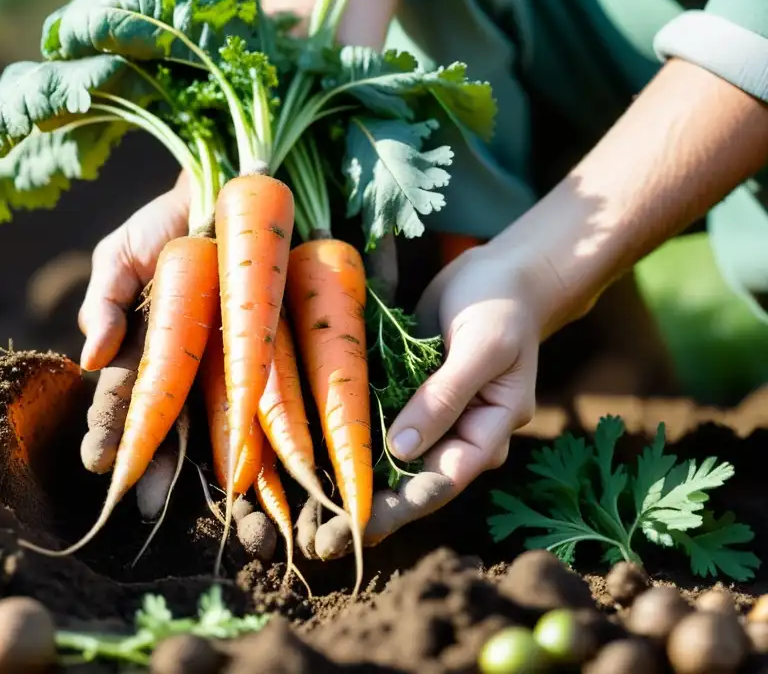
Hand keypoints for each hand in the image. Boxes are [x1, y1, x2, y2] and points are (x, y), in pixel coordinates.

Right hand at [77, 181, 281, 561]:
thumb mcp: (122, 252)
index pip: (125, 399)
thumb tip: (90, 357)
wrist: (232, 184)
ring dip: (210, 461)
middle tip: (146, 503)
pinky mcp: (272, 349)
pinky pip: (268, 393)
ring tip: (208, 497)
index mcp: (145, 346)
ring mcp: (228, 359)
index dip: (112, 431)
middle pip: (171, 422)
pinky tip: (260, 464)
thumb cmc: (167, 222)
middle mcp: (188, 363)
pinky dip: (268, 429)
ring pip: (218, 419)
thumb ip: (104, 298)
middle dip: (158, 463)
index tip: (100, 462)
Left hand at [307, 241, 546, 559]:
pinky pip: (377, 423)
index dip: (401, 507)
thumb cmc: (501, 306)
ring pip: (389, 459)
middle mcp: (459, 434)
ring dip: (355, 479)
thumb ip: (446, 396)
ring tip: (309, 508)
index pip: (442, 481)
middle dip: (371, 507)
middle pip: (411, 481)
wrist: (501, 272)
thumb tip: (402, 450)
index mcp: (488, 432)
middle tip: (322, 536)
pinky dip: (351, 439)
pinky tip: (314, 456)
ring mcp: (432, 417)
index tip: (359, 524)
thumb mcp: (482, 348)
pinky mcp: (408, 395)